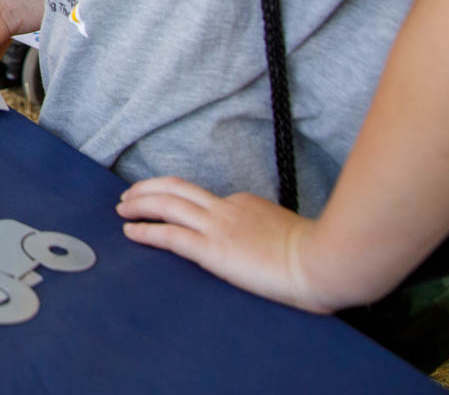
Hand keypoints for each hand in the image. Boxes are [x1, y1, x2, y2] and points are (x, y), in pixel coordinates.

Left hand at [117, 177, 336, 313]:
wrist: (326, 260)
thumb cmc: (320, 255)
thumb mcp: (290, 235)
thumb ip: (272, 234)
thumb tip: (271, 246)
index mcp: (245, 204)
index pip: (203, 198)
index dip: (179, 199)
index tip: (167, 204)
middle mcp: (226, 208)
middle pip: (175, 188)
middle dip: (147, 189)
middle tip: (128, 195)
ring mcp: (218, 227)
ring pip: (165, 204)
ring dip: (138, 204)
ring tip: (121, 209)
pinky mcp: (212, 250)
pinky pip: (169, 236)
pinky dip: (145, 231)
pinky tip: (130, 233)